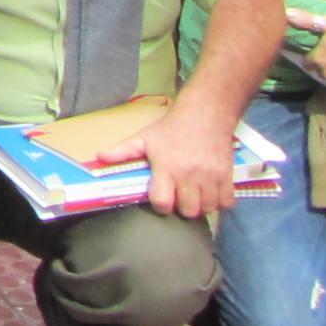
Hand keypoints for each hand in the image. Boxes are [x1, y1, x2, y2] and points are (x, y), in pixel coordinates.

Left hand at [96, 98, 242, 220]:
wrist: (205, 114)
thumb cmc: (171, 129)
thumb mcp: (144, 138)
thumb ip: (122, 151)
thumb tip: (98, 156)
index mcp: (166, 167)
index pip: (162, 202)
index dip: (160, 206)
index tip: (161, 199)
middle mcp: (189, 175)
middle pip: (188, 210)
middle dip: (181, 208)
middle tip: (179, 197)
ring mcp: (210, 176)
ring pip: (207, 208)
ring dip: (200, 206)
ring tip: (194, 195)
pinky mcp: (227, 176)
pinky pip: (227, 202)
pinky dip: (220, 202)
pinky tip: (211, 193)